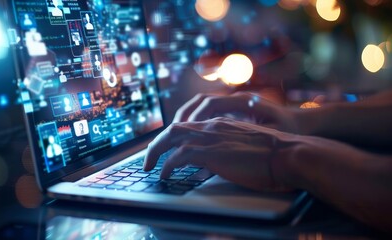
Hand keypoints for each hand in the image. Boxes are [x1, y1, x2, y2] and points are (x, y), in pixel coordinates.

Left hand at [143, 117, 298, 191]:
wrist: (288, 153)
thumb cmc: (273, 155)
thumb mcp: (246, 147)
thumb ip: (229, 149)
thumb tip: (216, 162)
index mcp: (221, 124)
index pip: (189, 126)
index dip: (174, 136)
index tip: (166, 148)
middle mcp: (213, 126)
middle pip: (175, 128)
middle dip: (157, 142)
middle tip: (149, 157)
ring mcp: (211, 137)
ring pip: (171, 137)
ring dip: (156, 152)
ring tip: (149, 166)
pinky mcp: (212, 152)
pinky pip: (179, 156)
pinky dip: (168, 166)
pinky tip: (165, 175)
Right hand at [173, 92, 299, 133]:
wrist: (303, 123)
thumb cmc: (289, 128)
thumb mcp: (270, 133)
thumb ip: (246, 135)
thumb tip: (224, 138)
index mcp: (243, 100)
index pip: (209, 103)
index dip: (193, 117)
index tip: (182, 132)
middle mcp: (235, 98)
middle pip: (200, 102)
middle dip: (182, 117)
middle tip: (169, 135)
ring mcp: (234, 103)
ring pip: (202, 106)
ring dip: (187, 119)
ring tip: (174, 135)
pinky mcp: (234, 111)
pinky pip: (209, 113)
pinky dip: (197, 121)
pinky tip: (191, 136)